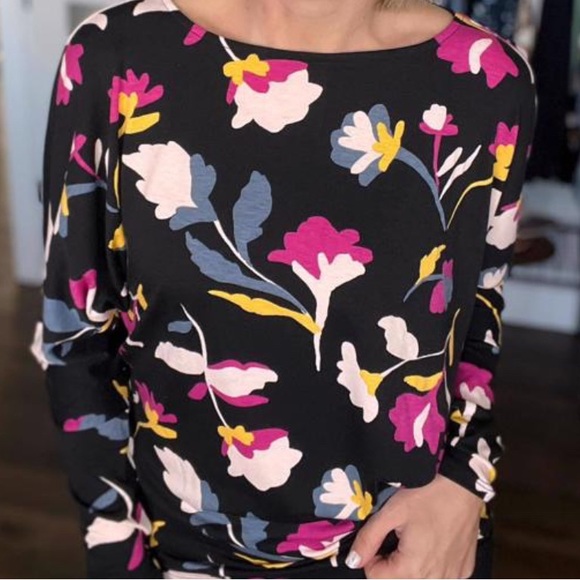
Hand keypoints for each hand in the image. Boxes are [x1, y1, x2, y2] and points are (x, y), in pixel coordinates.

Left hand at [345, 474, 482, 578]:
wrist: (462, 487)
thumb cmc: (426, 497)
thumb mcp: (391, 513)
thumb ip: (369, 538)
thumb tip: (353, 561)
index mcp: (412, 569)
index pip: (376, 577)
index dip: (371, 557)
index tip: (380, 538)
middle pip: (398, 579)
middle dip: (392, 562)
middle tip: (399, 535)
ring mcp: (452, 577)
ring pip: (419, 579)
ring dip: (411, 565)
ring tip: (417, 538)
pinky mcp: (464, 571)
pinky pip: (440, 576)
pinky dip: (432, 564)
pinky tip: (435, 543)